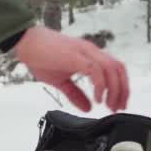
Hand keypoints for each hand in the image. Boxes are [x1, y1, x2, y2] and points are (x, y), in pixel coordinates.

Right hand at [11, 27, 129, 112]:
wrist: (27, 42)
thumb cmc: (41, 56)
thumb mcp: (61, 81)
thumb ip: (75, 94)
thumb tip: (88, 107)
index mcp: (90, 56)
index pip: (115, 69)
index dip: (121, 87)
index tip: (118, 104)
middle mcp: (92, 52)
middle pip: (119, 69)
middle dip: (123, 90)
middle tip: (118, 107)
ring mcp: (85, 52)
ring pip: (112, 70)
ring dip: (114, 90)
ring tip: (109, 105)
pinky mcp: (76, 57)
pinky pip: (96, 71)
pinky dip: (100, 86)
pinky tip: (97, 98)